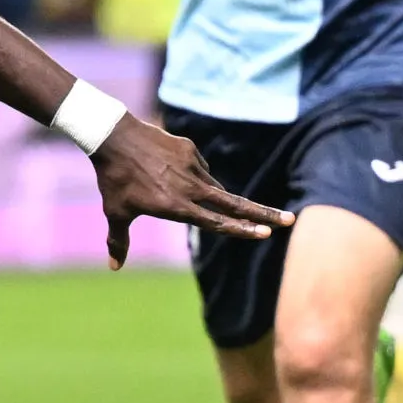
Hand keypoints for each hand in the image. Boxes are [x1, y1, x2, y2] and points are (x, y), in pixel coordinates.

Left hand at [89, 115, 290, 268]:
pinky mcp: (190, 149)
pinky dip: (192, 174)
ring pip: (212, 186)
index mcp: (176, 206)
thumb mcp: (116, 211)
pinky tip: (169, 170)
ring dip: (209, 195)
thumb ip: (119, 240)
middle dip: (263, 214)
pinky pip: (199, 167)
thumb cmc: (113, 179)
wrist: (112, 136)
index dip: (241, 230)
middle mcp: (190, 187)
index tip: (265, 234)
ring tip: (171, 189)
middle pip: (234, 204)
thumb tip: (114, 267)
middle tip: (289, 220)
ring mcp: (192, 166)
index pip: (216, 222)